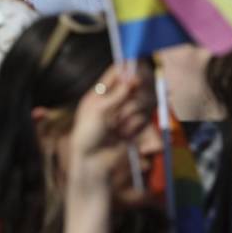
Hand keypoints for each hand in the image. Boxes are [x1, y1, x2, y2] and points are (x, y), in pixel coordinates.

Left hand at [68, 66, 152, 180]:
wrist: (94, 162)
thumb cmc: (87, 136)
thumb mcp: (97, 111)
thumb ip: (116, 95)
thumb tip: (133, 80)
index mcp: (99, 93)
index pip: (116, 73)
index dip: (127, 69)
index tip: (137, 69)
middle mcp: (114, 101)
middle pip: (135, 85)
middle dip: (134, 95)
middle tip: (131, 100)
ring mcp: (126, 113)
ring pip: (142, 101)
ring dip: (132, 114)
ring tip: (119, 127)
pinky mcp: (136, 126)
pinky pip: (144, 118)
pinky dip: (135, 125)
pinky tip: (124, 135)